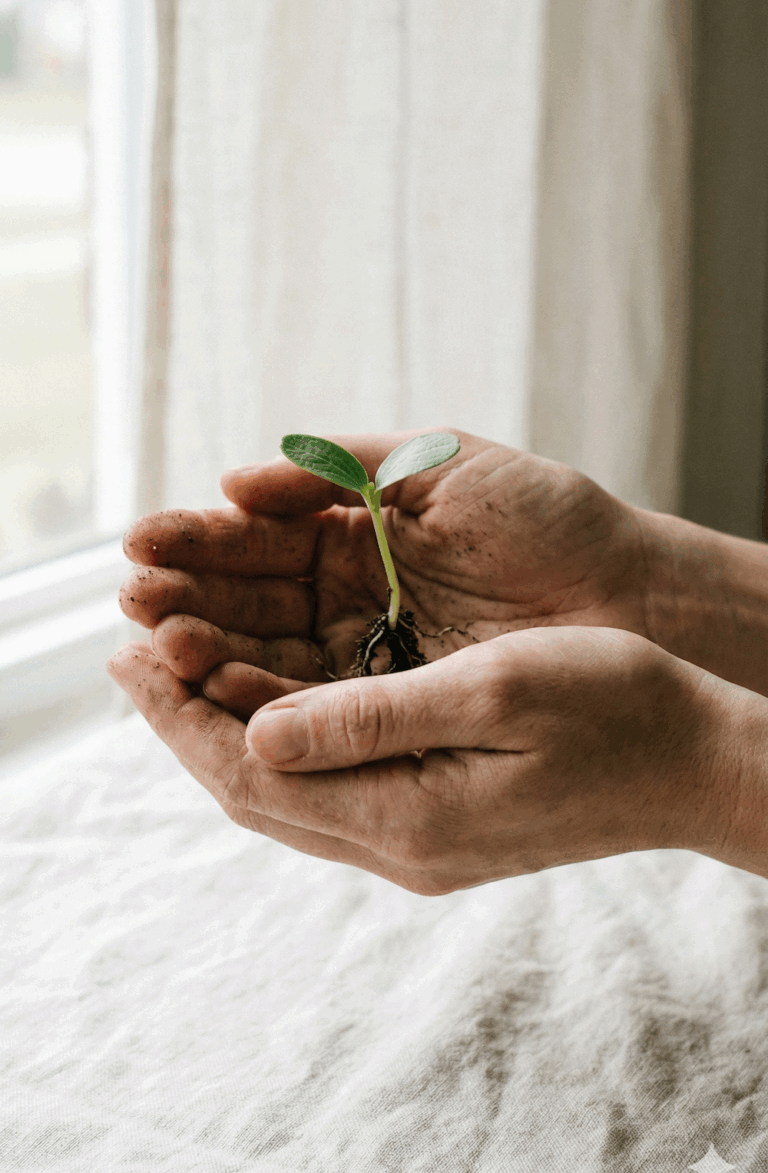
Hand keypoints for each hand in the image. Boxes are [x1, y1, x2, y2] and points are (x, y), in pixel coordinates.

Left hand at [106, 624, 760, 891]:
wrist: (696, 765)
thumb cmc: (614, 709)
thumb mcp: (491, 690)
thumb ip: (370, 717)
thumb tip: (257, 732)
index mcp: (405, 816)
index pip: (250, 773)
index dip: (179, 714)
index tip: (127, 654)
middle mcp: (399, 846)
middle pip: (253, 791)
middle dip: (184, 721)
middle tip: (132, 653)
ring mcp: (419, 844)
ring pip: (285, 793)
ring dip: (225, 730)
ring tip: (180, 667)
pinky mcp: (439, 826)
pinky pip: (327, 788)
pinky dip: (279, 740)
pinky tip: (267, 699)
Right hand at [118, 430, 655, 711]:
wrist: (634, 592)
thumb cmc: (549, 519)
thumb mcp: (441, 466)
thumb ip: (340, 466)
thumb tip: (236, 480)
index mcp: (358, 532)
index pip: (259, 542)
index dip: (199, 544)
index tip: (139, 547)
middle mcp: (353, 597)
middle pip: (252, 603)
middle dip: (187, 601)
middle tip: (133, 602)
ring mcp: (371, 654)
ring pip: (273, 658)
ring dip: (210, 651)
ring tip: (156, 645)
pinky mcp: (396, 705)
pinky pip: (319, 706)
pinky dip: (266, 698)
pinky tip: (214, 687)